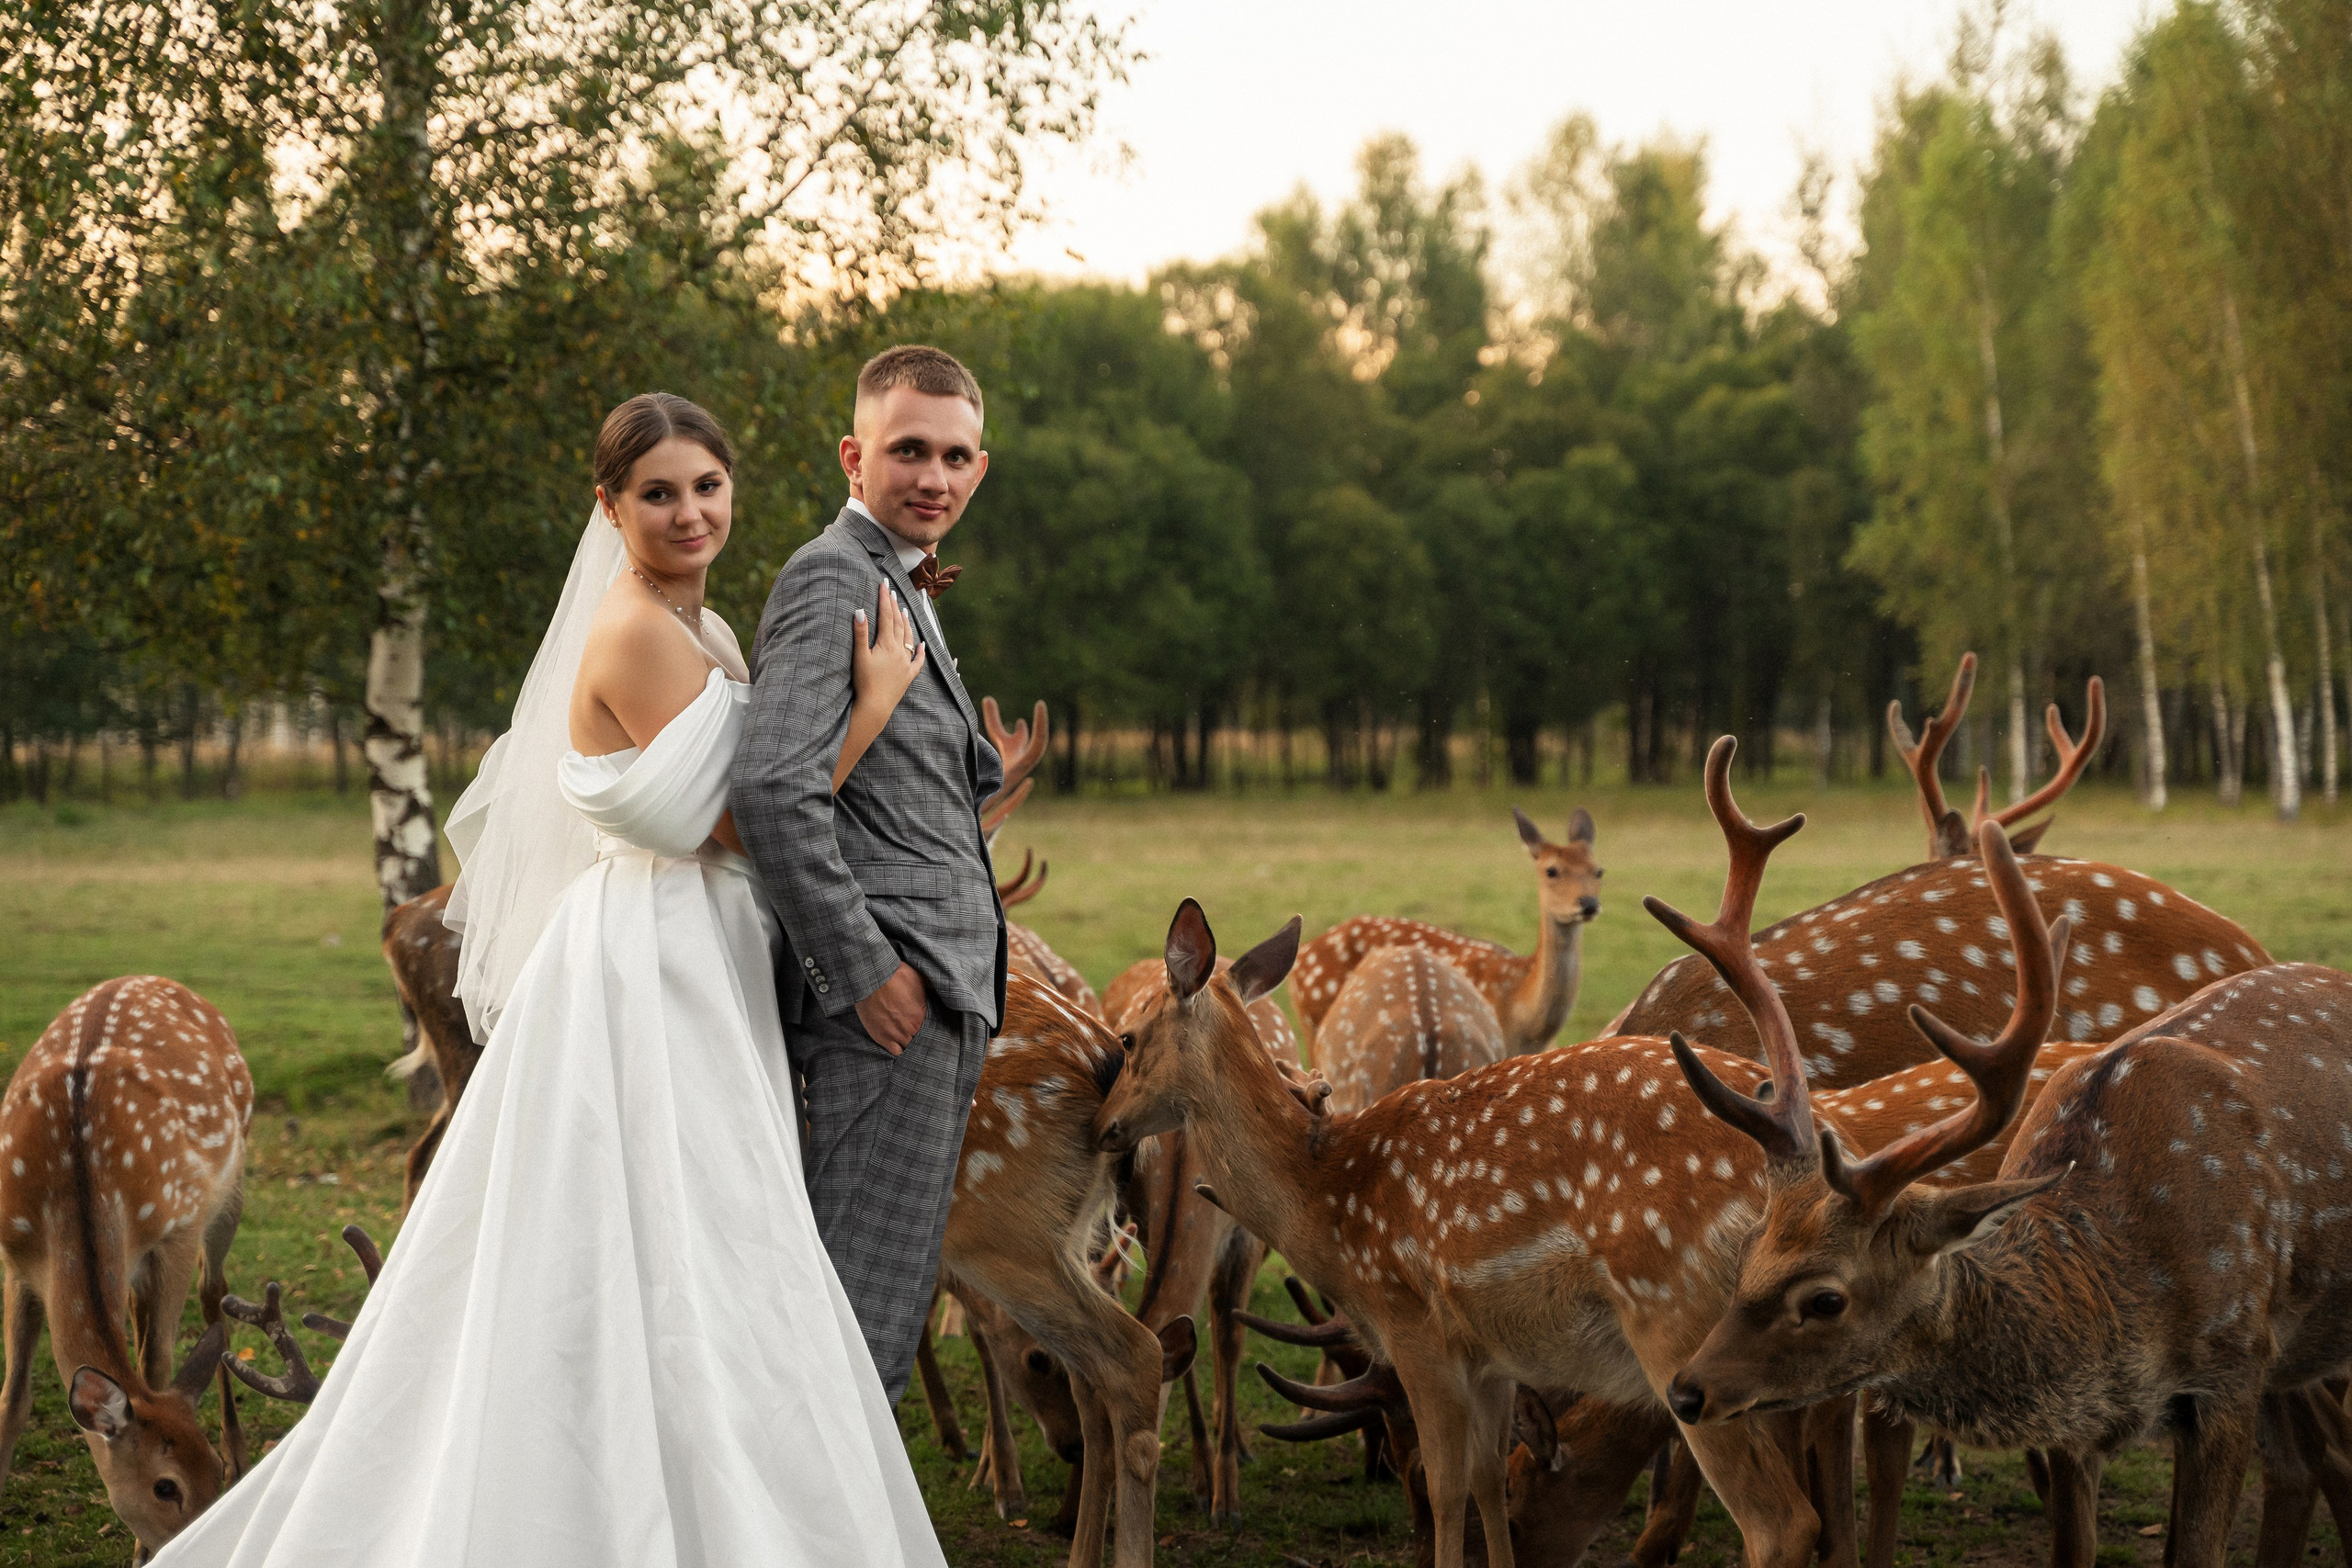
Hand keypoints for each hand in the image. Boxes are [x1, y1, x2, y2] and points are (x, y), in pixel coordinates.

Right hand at [850, 580, 925, 709]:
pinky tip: (922, 644)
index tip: (883, 585)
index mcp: (887, 644)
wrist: (876, 706)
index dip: (884, 600)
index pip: (886, 616)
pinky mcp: (908, 676)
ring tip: (904, 611)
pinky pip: (917, 661)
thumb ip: (860, 633)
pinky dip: (920, 651)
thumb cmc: (865, 682)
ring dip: (906, 623)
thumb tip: (860, 611)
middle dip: (894, 606)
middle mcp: (900, 651)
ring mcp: (906, 664)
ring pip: (909, 638)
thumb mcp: (859, 656)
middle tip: (891, 592)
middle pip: (898, 624)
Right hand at [854, 961, 927, 1055]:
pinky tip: (899, 1046)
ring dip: (910, 1045)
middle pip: (921, 1042)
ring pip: (909, 1049)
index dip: (930, 1031)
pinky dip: (898, 1050)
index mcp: (922, 1016)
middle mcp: (911, 1029)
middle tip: (919, 1035)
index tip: (928, 1029)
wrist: (873, 979)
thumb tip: (942, 991)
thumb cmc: (896, 976)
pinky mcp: (882, 1038)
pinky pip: (895, 1052)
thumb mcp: (920, 978)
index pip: (932, 1032)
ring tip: (909, 1041)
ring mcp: (896, 1035)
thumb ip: (931, 989)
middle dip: (921, 1039)